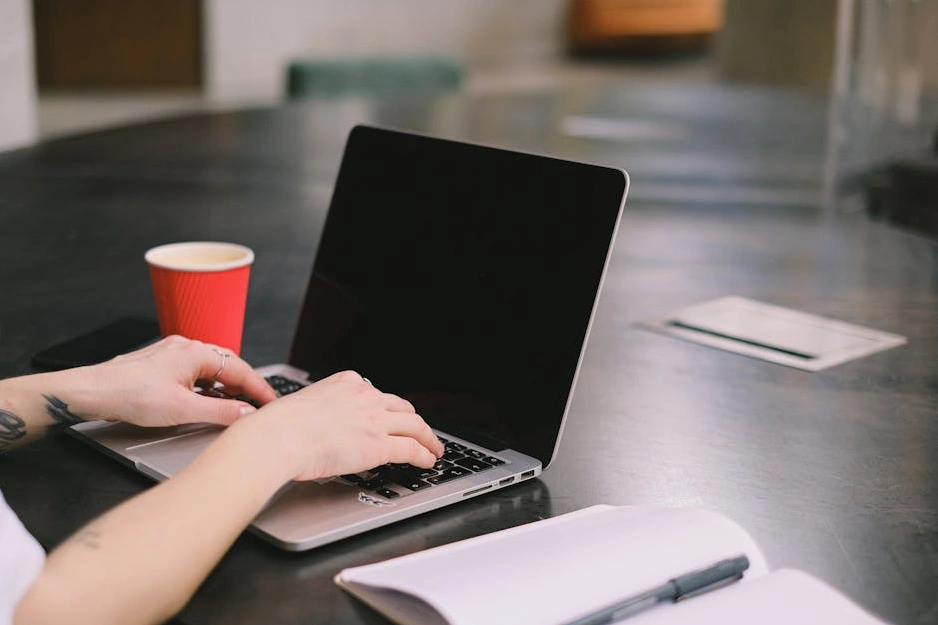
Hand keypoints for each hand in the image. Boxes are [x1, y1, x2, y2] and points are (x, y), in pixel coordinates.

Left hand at [83, 335, 277, 426]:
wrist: (92, 392)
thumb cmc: (130, 395)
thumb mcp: (183, 409)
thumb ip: (221, 411)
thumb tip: (246, 414)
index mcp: (197, 352)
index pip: (241, 369)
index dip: (260, 388)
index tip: (273, 402)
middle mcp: (186, 347)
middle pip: (228, 366)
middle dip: (246, 385)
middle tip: (259, 405)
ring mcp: (173, 354)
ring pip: (211, 370)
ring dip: (226, 387)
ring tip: (236, 406)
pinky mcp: (161, 365)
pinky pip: (195, 373)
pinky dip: (208, 387)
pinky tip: (207, 401)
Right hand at [237, 371, 443, 480]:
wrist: (277, 437)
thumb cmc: (277, 426)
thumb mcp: (302, 405)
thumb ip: (317, 411)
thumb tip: (314, 426)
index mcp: (345, 382)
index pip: (376, 393)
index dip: (387, 408)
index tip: (391, 415)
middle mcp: (365, 396)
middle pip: (401, 407)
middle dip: (412, 420)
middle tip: (418, 431)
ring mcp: (375, 419)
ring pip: (414, 425)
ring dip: (428, 438)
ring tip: (433, 447)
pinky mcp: (379, 444)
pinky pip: (411, 448)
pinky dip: (424, 455)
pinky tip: (427, 461)